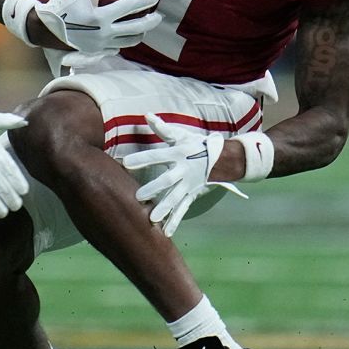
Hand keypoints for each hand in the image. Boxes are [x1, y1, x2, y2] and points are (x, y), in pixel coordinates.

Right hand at [32, 0, 160, 54]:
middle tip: (158, 16)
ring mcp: (101, 45)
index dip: (144, 1)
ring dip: (140, 34)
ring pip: (128, 41)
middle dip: (150, 22)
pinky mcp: (96, 52)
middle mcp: (104, 33)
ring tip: (144, 27)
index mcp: (100, 17)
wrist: (44, 30)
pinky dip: (124, 42)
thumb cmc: (59, 7)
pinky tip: (125, 37)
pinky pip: (116, 48)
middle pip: (136, 29)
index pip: (130, 7)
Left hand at [122, 114, 245, 236]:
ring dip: (164, 209)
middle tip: (138, 196)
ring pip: (175, 198)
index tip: (126, 163)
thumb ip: (162, 128)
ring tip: (152, 219)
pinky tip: (166, 232)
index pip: (157, 156)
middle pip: (167, 180)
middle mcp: (183, 170)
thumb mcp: (180, 135)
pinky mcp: (191, 195)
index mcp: (178, 154)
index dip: (142, 159)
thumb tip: (146, 115)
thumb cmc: (195, 145)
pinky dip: (175, 221)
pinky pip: (182, 210)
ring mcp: (188, 185)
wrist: (222, 159)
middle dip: (153, 188)